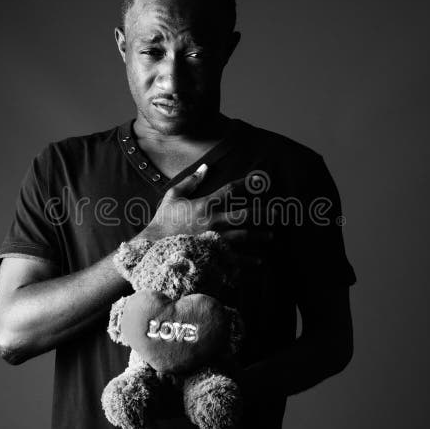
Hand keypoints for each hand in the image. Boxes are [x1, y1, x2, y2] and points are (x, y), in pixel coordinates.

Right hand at [139, 164, 274, 266]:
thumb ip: (191, 181)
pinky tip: (258, 261)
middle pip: (245, 215)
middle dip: (262, 212)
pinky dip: (248, 261)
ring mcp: (213, 240)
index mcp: (204, 205)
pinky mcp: (212, 256)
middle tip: (277, 211)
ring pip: (243, 237)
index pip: (230, 190)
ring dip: (259, 236)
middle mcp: (212, 221)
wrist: (153, 248)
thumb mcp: (172, 196)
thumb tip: (206, 167)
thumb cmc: (162, 221)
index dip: (247, 183)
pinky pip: (234, 258)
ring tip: (270, 236)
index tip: (259, 180)